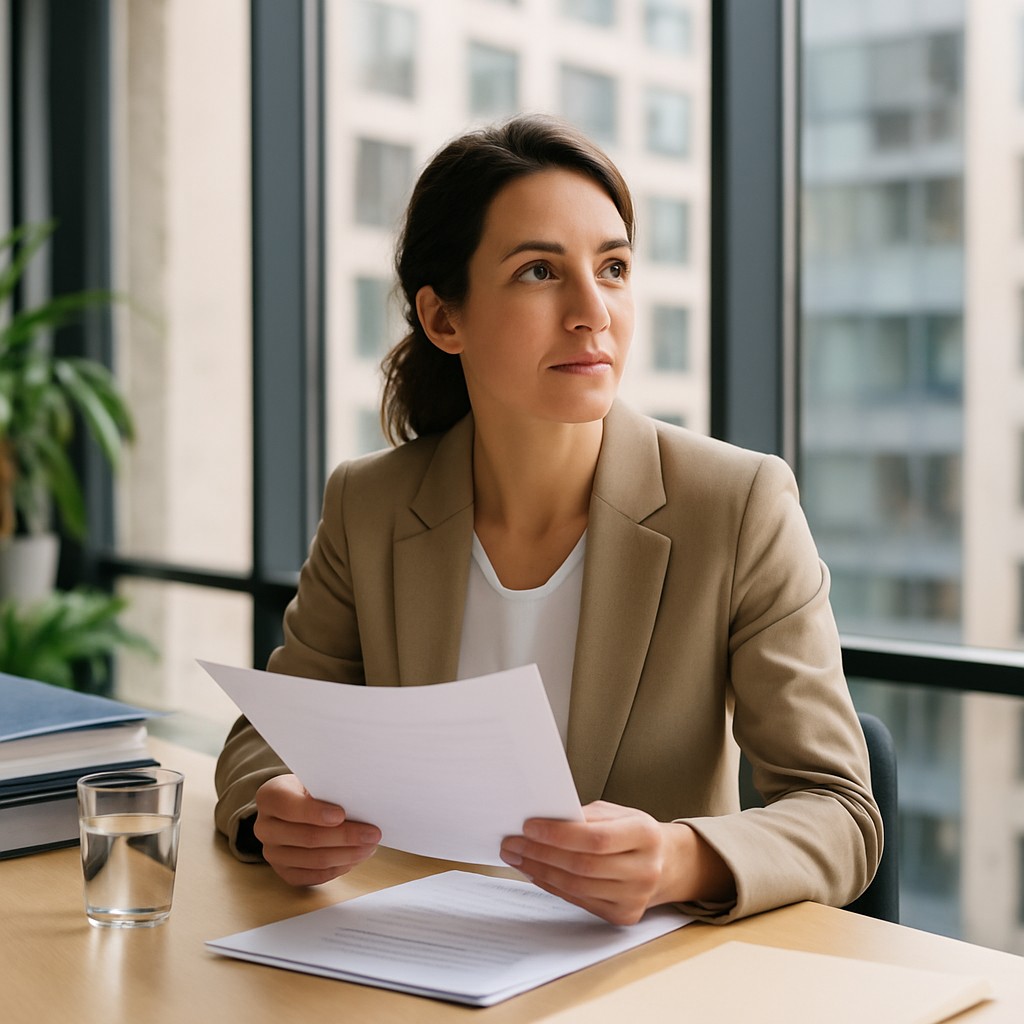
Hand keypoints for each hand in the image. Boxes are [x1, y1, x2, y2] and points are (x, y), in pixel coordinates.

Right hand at [253, 774, 380, 886]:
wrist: (293, 805)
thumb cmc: (309, 789)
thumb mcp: (314, 779)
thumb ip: (328, 788)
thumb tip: (360, 802)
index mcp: (269, 797)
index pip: (289, 806)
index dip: (315, 812)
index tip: (341, 815)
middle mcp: (264, 827)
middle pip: (307, 837)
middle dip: (345, 837)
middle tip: (372, 834)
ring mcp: (272, 853)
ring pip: (313, 860)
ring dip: (346, 855)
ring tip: (369, 847)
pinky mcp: (283, 871)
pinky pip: (312, 876)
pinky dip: (337, 869)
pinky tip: (354, 859)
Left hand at [499, 800, 734, 925]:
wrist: (666, 863)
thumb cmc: (633, 832)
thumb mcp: (618, 813)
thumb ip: (586, 816)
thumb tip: (543, 821)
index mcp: (646, 835)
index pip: (596, 839)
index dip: (559, 834)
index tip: (528, 826)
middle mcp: (645, 869)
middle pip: (583, 866)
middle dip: (541, 854)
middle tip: (512, 843)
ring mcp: (636, 897)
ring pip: (577, 886)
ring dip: (539, 871)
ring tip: (517, 857)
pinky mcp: (623, 915)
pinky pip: (579, 900)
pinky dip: (551, 886)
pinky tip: (535, 872)